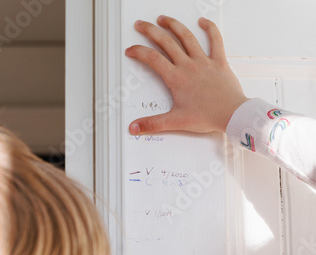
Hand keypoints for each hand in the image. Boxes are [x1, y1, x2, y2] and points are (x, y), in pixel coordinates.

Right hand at [125, 16, 247, 134]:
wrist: (231, 114)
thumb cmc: (207, 117)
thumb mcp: (175, 122)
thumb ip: (153, 124)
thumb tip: (134, 128)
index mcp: (176, 78)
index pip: (152, 59)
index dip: (138, 51)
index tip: (131, 50)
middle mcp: (188, 65)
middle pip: (166, 42)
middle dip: (150, 31)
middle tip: (141, 25)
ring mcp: (204, 61)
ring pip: (186, 37)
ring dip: (173, 25)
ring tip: (163, 19)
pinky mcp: (219, 62)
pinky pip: (215, 40)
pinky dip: (209, 29)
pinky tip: (203, 22)